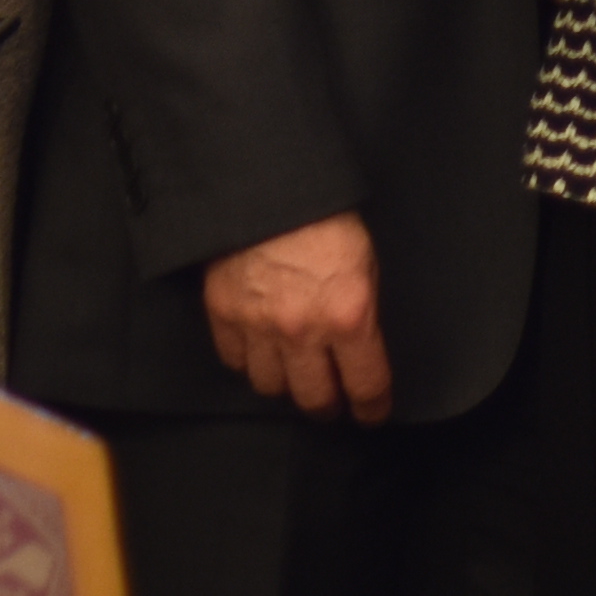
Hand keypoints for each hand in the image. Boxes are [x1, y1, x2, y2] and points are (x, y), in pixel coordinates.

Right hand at [203, 217, 396, 421]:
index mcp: (349, 315)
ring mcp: (258, 326)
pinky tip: (259, 349)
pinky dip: (248, 361)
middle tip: (332, 400)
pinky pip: (235, 361)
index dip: (372, 407)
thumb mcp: (365, 261)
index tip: (372, 413)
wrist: (265, 182)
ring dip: (285, 384)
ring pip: (270, 386)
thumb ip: (361, 309)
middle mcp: (303, 330)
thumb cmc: (324, 213)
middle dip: (328, 405)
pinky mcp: (223, 314)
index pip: (366, 385)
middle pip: (314, 398)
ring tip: (293, 373)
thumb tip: (361, 344)